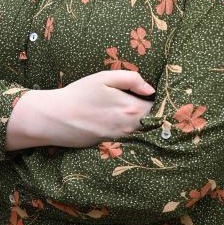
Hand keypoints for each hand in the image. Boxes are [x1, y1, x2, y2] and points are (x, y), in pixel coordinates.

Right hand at [7, 70, 155, 149]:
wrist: (55, 118)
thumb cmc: (79, 94)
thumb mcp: (103, 78)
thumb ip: (130, 79)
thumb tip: (150, 89)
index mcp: (131, 109)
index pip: (160, 109)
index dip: (165, 104)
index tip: (168, 99)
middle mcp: (129, 128)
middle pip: (154, 125)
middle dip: (159, 117)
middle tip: (161, 109)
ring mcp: (121, 140)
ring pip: (143, 135)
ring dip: (147, 127)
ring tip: (148, 117)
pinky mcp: (112, 146)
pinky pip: (131, 141)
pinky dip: (135, 135)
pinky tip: (130, 127)